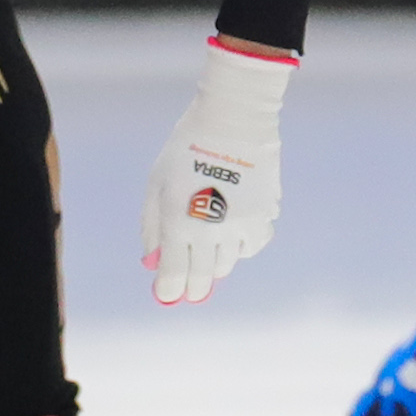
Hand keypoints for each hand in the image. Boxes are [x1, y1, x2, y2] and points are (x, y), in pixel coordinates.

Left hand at [142, 39, 289, 304]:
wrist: (234, 121)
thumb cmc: (186, 148)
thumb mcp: (157, 184)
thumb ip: (152, 226)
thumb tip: (153, 260)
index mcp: (179, 221)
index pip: (174, 275)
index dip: (169, 291)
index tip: (167, 295)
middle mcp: (210, 230)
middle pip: (202, 278)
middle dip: (192, 287)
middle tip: (189, 288)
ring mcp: (240, 225)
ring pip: (227, 264)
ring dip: (214, 262)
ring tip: (208, 245)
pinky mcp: (263, 216)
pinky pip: (252, 246)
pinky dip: (241, 247)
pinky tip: (232, 231)